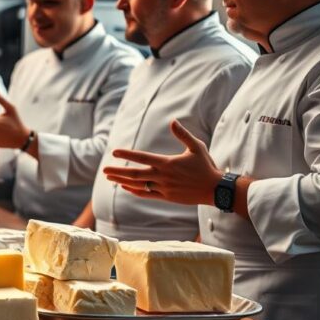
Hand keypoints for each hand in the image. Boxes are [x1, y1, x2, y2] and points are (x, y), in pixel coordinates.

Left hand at [102, 120, 221, 205]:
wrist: (215, 189)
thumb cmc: (206, 166)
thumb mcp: (197, 147)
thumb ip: (183, 135)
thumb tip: (173, 121)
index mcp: (167, 163)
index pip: (142, 157)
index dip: (127, 154)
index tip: (114, 152)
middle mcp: (162, 176)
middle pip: (134, 174)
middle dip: (117, 171)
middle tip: (103, 170)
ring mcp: (163, 188)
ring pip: (138, 185)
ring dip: (122, 181)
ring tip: (110, 178)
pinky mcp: (166, 197)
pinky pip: (146, 194)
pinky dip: (134, 190)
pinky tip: (125, 187)